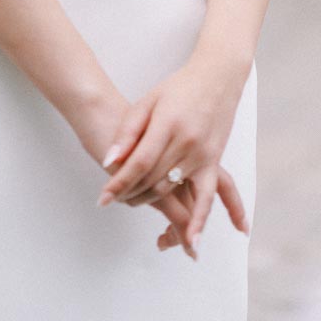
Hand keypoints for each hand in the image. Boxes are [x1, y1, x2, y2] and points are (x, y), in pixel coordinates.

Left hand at [96, 56, 248, 248]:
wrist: (217, 78)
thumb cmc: (179, 87)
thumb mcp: (148, 101)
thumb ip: (128, 131)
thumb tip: (110, 161)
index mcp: (169, 124)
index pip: (139, 163)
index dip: (119, 183)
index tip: (103, 198)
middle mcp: (187, 142)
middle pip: (153, 180)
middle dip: (130, 193)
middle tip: (112, 199)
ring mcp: (203, 154)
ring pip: (173, 189)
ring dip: (151, 203)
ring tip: (133, 206)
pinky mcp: (214, 162)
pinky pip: (208, 197)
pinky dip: (200, 221)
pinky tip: (191, 242)